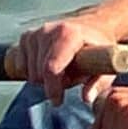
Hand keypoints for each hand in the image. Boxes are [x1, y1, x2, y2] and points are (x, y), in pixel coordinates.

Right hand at [10, 17, 125, 103]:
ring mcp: (36, 33)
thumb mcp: (105, 64)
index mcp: (68, 34)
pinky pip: (22, 66)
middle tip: (69, 79)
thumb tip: (87, 98)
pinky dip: (33, 71)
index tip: (58, 101)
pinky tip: (48, 65)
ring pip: (30, 72)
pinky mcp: (26, 36)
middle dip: (52, 83)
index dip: (52, 89)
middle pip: (39, 73)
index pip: (51, 68)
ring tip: (62, 70)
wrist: (92, 26)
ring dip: (44, 78)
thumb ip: (98, 83)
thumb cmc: (98, 47)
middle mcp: (49, 30)